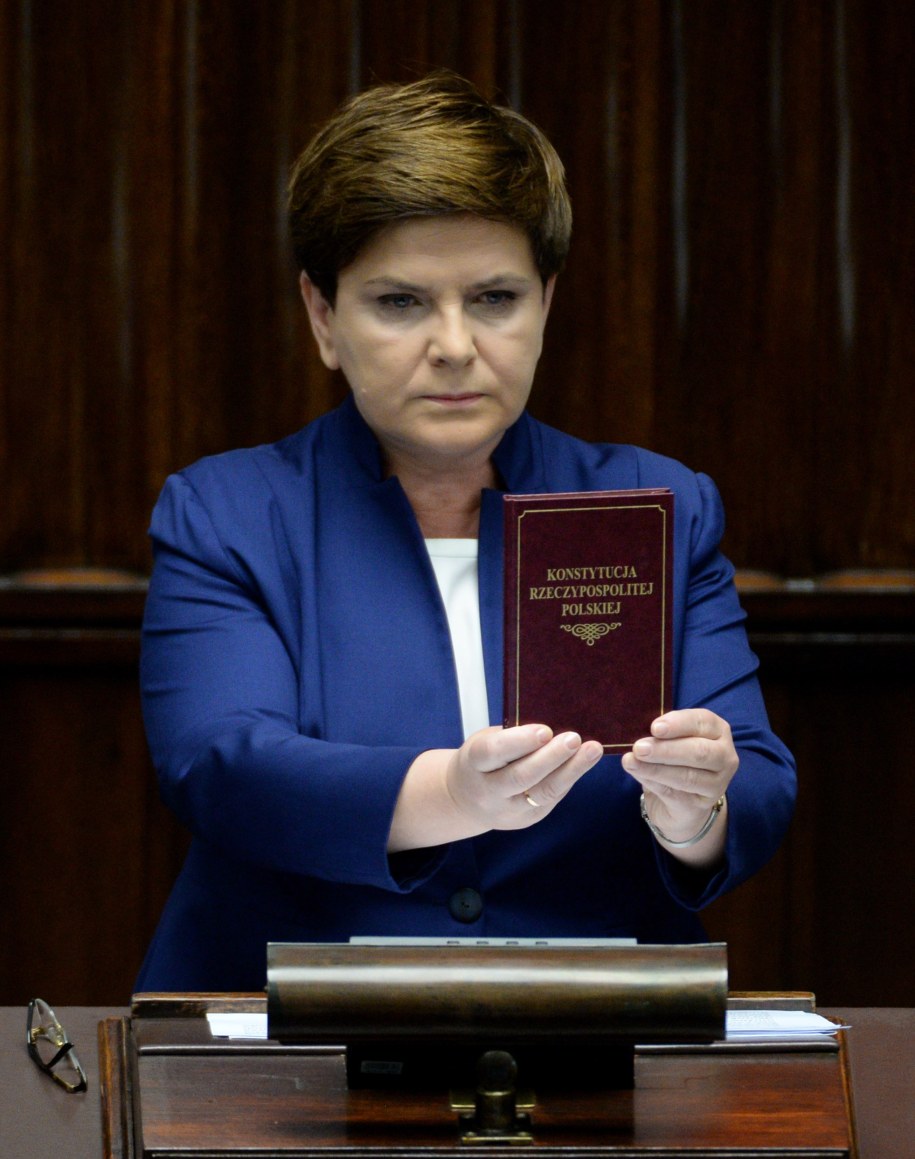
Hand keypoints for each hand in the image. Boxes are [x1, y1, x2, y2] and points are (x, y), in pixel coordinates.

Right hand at [445, 724, 603, 829]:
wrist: (466, 800)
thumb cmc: (482, 761)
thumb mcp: (485, 742)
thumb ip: (512, 737)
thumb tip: (553, 725)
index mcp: (473, 763)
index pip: (493, 752)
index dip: (519, 741)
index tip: (545, 730)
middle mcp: (488, 791)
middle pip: (521, 776)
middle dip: (551, 757)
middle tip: (574, 739)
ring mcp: (508, 810)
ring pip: (543, 792)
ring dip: (571, 770)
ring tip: (592, 750)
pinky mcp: (527, 819)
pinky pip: (551, 798)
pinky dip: (569, 778)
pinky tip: (583, 762)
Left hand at [621, 709, 737, 855]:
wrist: (681, 799)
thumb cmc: (675, 758)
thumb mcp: (672, 740)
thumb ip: (660, 735)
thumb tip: (639, 736)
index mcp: (717, 730)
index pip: (702, 721)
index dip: (678, 723)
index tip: (654, 727)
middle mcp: (724, 756)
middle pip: (699, 751)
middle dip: (666, 749)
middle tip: (639, 748)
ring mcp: (717, 783)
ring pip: (688, 776)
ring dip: (656, 769)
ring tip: (631, 762)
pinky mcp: (703, 805)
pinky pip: (676, 793)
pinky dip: (653, 782)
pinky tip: (637, 774)